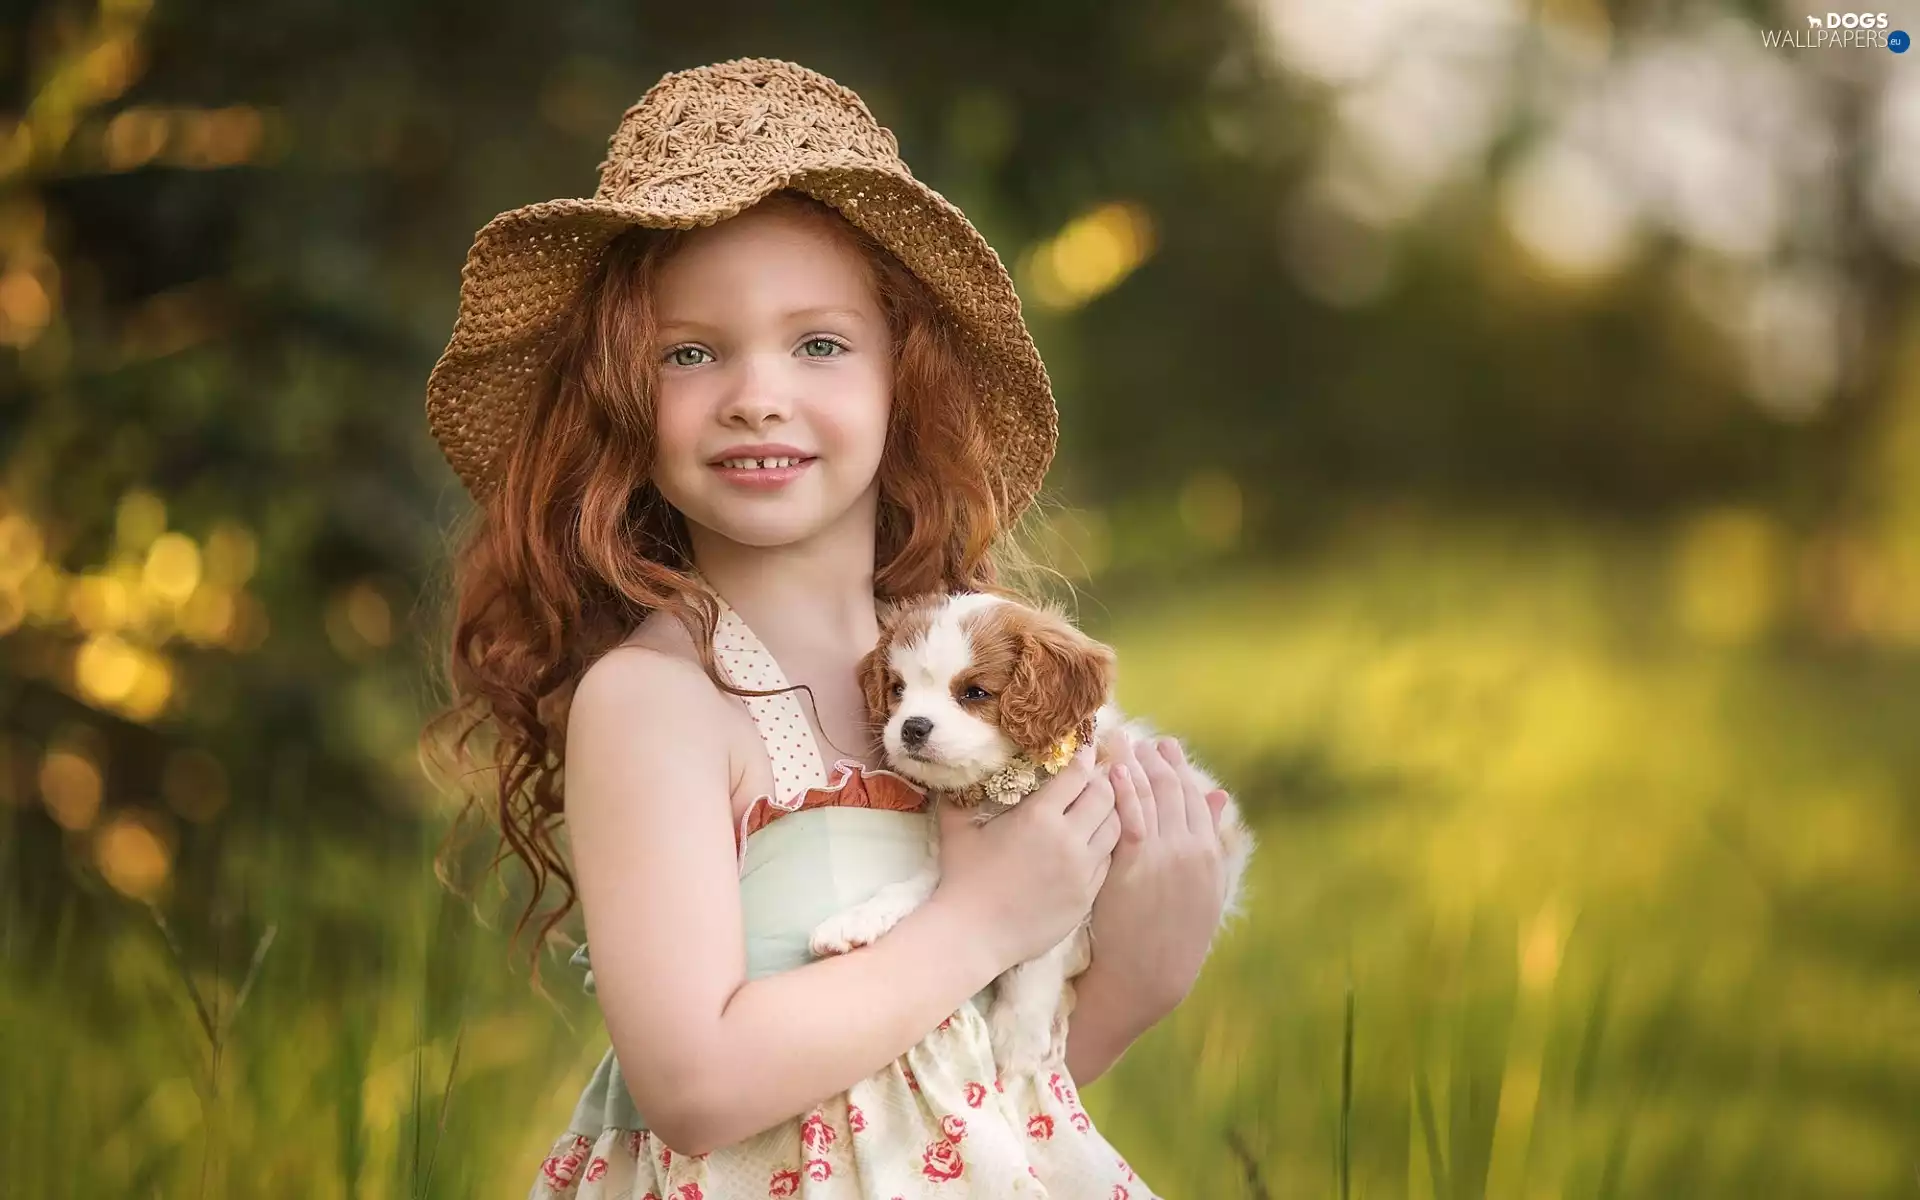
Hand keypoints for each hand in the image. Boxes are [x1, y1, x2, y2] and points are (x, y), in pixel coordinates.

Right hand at [933, 747, 1121, 969]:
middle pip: (1105, 795)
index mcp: (1039, 816)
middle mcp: (1069, 839)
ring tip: (1098, 808)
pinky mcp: (1088, 895)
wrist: (974, 935)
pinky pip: (1109, 860)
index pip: (1077, 774)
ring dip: (1110, 813)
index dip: (1083, 757)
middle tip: (1093, 778)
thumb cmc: (962, 879)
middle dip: (1102, 781)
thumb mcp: (957, 829)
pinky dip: (1105, 846)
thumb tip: (958, 772)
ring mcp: (1083, 870)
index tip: (1084, 750)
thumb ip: (961, 796)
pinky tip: (1093, 843)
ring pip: (1116, 827)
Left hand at [1085, 735, 1230, 1017]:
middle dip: (1159, 760)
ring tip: (1125, 743)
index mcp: (1208, 853)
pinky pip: (1130, 816)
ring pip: (1153, 797)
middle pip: (1175, 791)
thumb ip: (1211, 840)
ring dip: (1140, 765)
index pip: (1196, 798)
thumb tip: (1219, 795)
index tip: (1167, 747)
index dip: (1182, 769)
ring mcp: (1163, 855)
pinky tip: (1116, 770)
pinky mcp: (1135, 863)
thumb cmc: (1173, 933)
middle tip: (1143, 738)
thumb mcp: (1205, 887)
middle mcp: (1190, 849)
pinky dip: (1125, 789)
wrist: (1151, 973)